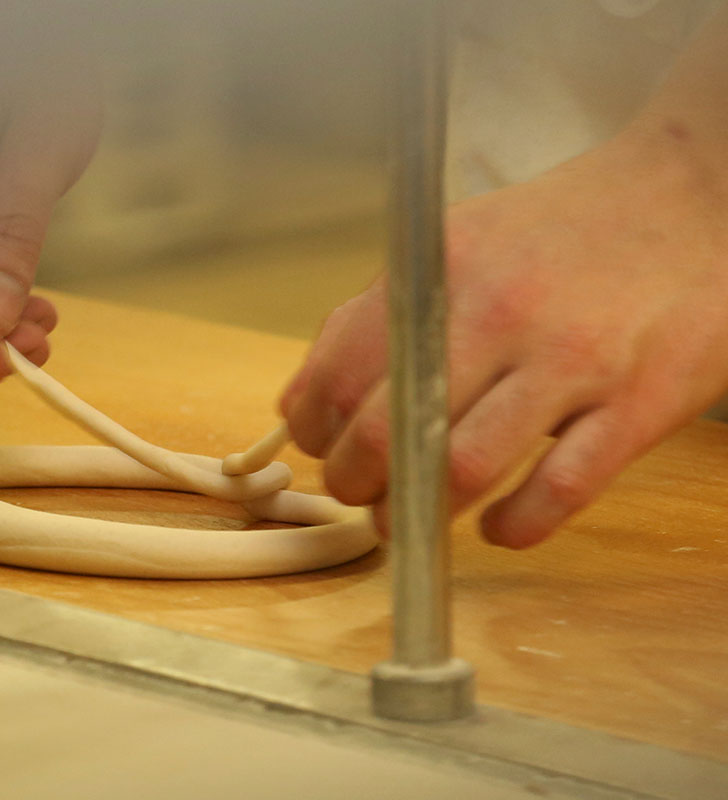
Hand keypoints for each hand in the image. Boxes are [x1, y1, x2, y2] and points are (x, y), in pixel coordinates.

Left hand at [282, 122, 727, 547]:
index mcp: (441, 272)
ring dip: (418, 514)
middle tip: (360, 492)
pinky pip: (558, 490)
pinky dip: (515, 526)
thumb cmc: (564, 231)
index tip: (318, 447)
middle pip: (386, 429)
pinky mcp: (638, 403)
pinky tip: (500, 527)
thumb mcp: (459, 242)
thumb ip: (381, 311)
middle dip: (354, 481)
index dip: (312, 428)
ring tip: (409, 519)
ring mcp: (570, 360)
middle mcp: (497, 312)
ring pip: (462, 467)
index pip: (336, 372)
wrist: (695, 194)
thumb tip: (308, 395)